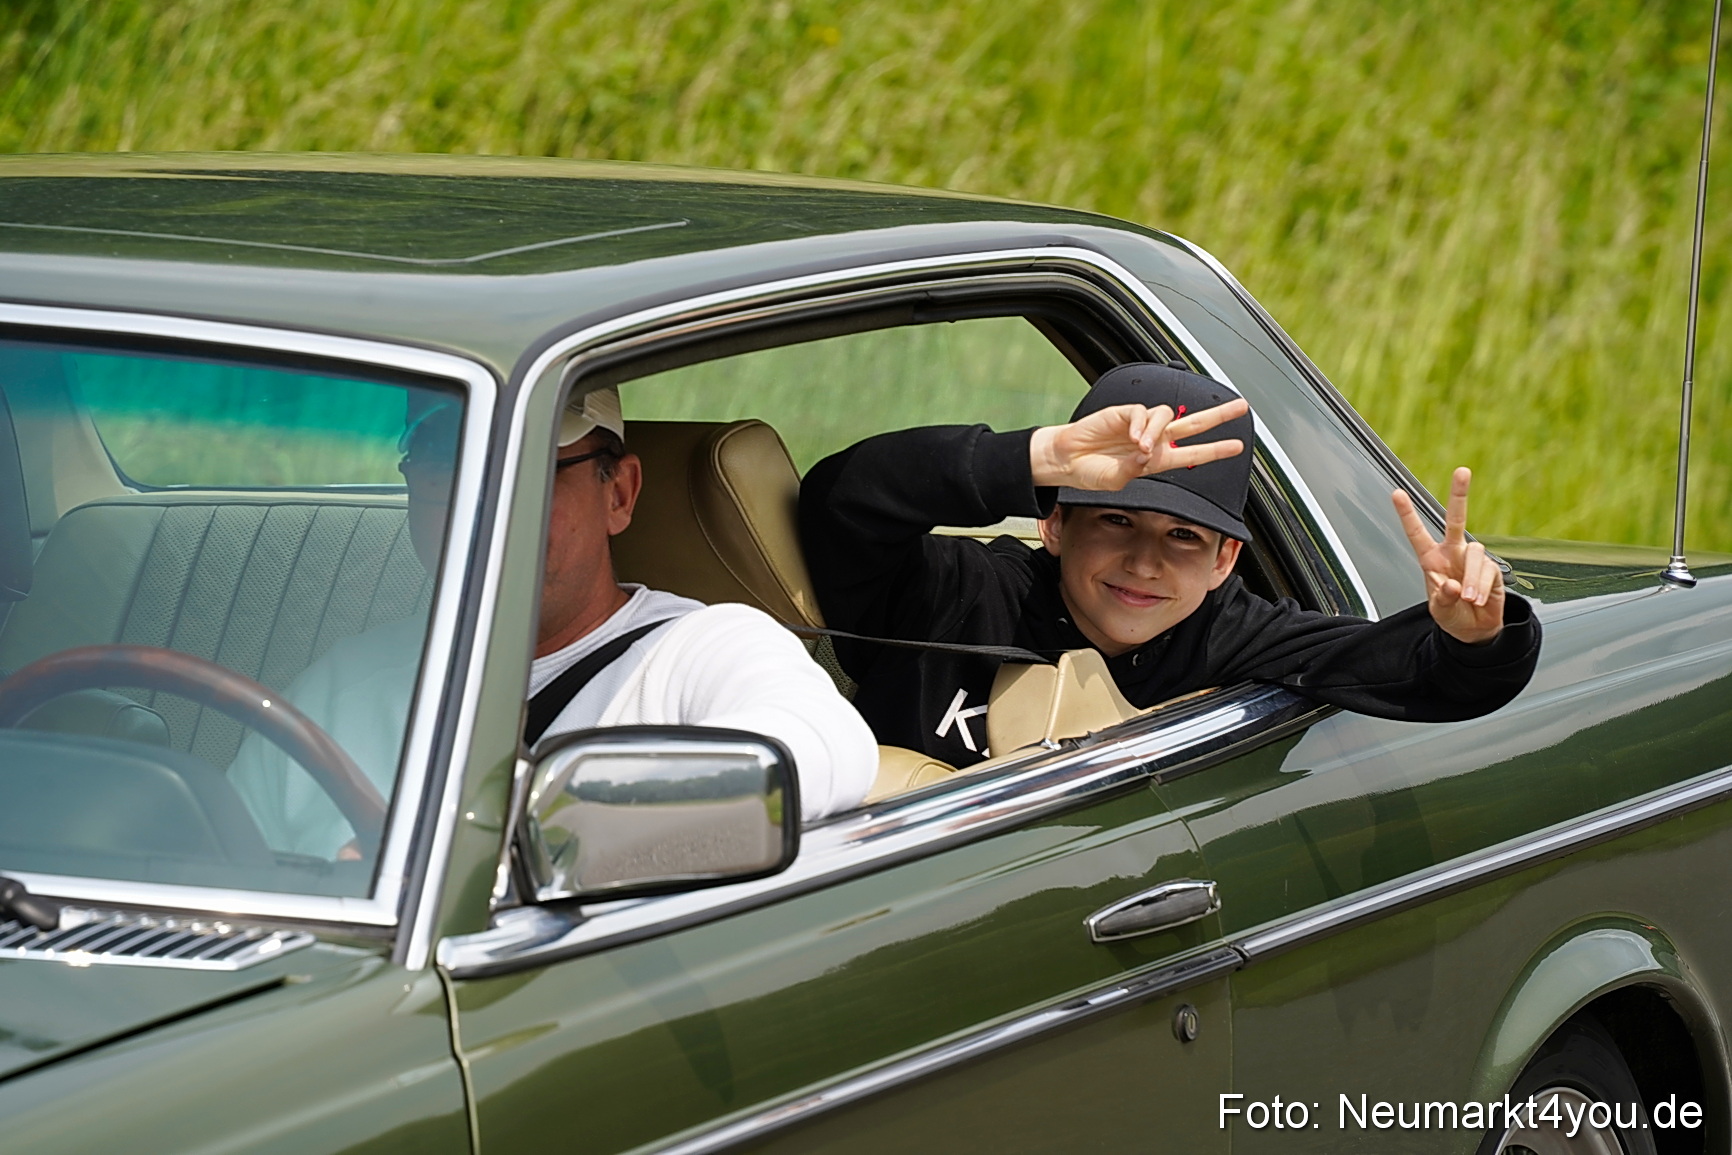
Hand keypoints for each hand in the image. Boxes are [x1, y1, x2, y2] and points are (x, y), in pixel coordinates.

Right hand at [1029, 397, 1248, 488]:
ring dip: (1156, 431)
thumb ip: (1134, 470)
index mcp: (1156, 461)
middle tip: (1241, 407)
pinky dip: (1140, 425)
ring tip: (1139, 447)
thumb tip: (1146, 452)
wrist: (1065, 461)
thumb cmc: (1089, 473)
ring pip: (1165, 416)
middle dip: (1218, 416)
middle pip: (1192, 424)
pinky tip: (1131, 438)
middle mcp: (1153, 441)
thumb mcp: (1116, 482)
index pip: (1192, 454)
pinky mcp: (1124, 413)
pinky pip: (1142, 413)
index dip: (1215, 450)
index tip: (1237, 446)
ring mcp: (1140, 426)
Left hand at [1393, 467, 1504, 645]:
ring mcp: (1473, 559)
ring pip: (1476, 554)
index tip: (1396, 493)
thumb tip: (1453, 586)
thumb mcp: (1439, 611)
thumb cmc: (1451, 615)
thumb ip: (1443, 598)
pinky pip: (1488, 573)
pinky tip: (1478, 601)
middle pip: (1455, 519)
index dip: (1407, 514)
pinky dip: (1481, 589)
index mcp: (1431, 559)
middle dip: (1459, 495)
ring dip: (1471, 580)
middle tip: (1462, 471)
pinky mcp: (1492, 569)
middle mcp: (1452, 553)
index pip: (1416, 533)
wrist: (1474, 630)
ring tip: (1468, 599)